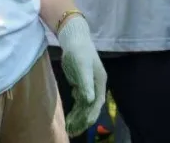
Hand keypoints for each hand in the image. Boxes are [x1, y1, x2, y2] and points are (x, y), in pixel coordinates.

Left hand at [57, 15, 106, 135]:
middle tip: (72, 131)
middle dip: (83, 120)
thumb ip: (86, 84)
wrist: (73, 38)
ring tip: (69, 128)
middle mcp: (96, 85)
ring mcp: (88, 84)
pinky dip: (75, 109)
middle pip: (91, 106)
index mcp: (99, 82)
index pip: (97, 103)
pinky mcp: (81, 83)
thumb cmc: (78, 51)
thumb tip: (90, 100)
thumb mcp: (82, 67)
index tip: (82, 125)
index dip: (90, 115)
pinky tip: (70, 116)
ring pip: (85, 105)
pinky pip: (79, 100)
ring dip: (78, 116)